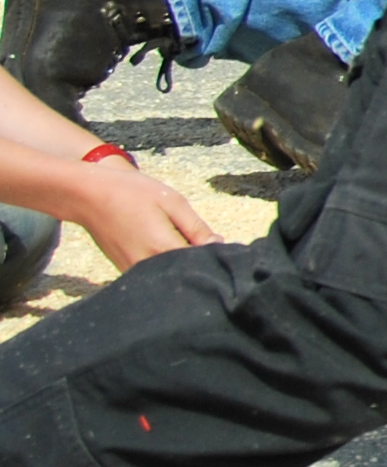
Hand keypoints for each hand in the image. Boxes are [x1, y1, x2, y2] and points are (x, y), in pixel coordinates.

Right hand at [76, 163, 211, 270]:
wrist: (86, 195)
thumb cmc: (131, 193)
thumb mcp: (172, 202)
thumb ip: (196, 227)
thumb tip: (219, 245)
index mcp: (163, 248)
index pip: (201, 264)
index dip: (214, 255)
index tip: (217, 242)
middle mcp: (147, 265)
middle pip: (185, 271)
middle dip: (197, 259)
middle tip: (195, 236)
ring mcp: (132, 270)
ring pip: (168, 273)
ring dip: (178, 261)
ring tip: (172, 235)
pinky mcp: (123, 269)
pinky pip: (152, 272)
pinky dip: (162, 262)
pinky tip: (158, 242)